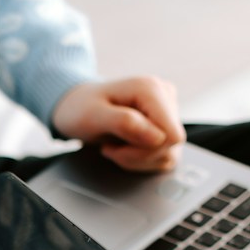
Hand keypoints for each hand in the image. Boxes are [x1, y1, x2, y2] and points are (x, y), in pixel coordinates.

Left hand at [51, 76, 185, 171]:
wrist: (77, 107)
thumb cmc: (81, 109)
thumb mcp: (92, 116)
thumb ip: (124, 123)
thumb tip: (157, 137)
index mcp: (151, 89)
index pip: (171, 136)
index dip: (144, 150)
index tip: (114, 145)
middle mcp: (166, 96)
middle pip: (169, 146)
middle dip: (137, 156)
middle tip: (110, 147)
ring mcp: (169, 111)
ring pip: (168, 154)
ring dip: (137, 159)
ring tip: (115, 145)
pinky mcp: (167, 126)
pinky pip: (164, 156)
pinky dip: (141, 160)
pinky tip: (124, 148)